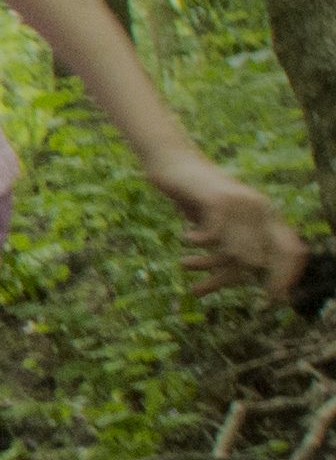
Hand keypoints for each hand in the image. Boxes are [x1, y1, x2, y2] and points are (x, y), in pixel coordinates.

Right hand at [158, 158, 312, 300]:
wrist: (172, 161)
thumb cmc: (193, 193)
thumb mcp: (217, 220)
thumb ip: (231, 240)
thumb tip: (244, 270)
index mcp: (265, 213)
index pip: (287, 250)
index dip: (282, 276)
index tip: (273, 298)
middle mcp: (259, 208)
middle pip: (256, 257)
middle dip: (227, 279)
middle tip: (198, 291)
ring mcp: (241, 203)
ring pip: (234, 249)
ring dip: (206, 264)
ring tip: (184, 266)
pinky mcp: (219, 198)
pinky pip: (214, 233)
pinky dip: (198, 241)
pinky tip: (185, 238)